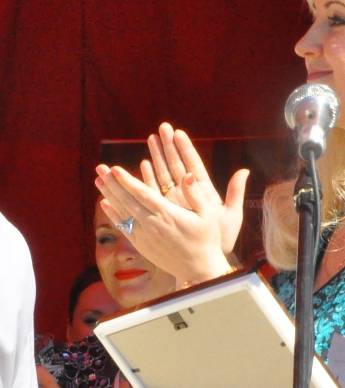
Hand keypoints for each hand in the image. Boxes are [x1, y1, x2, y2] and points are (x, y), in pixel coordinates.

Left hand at [94, 123, 244, 284]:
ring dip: (109, 195)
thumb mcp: (208, 214)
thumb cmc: (206, 240)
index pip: (142, 194)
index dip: (127, 181)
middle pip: (127, 200)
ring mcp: (143, 235)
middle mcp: (151, 224)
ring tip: (98, 180)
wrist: (198, 269)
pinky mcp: (140, 244)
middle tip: (100, 168)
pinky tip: (104, 203)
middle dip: (112, 183)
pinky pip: (123, 227)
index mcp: (167, 214)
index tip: (114, 169)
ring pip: (122, 212)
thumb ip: (195, 194)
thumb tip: (188, 174)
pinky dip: (113, 214)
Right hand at [141, 123, 244, 255]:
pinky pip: (154, 192)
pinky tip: (143, 165)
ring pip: (163, 175)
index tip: (178, 132)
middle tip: (161, 128)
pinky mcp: (164, 210)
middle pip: (176, 165)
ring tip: (150, 139)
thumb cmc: (219, 239)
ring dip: (157, 157)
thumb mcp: (231, 215)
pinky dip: (148, 178)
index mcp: (203, 192)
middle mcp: (187, 193)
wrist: (204, 259)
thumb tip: (244, 170)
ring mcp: (174, 200)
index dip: (185, 149)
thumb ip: (235, 193)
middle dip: (168, 146)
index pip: (193, 165)